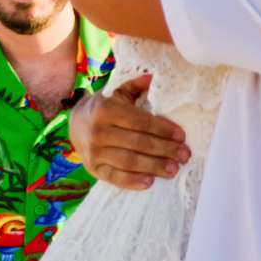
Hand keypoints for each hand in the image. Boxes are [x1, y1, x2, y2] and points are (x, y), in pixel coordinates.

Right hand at [69, 75, 189, 191]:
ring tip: (173, 169)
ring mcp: (94, 152)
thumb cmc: (105, 108)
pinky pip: (115, 177)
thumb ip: (136, 86)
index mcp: (105, 110)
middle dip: (164, 150)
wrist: (75, 124)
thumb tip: (154, 78)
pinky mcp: (93, 169)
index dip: (163, 129)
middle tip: (184, 155)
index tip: (181, 136)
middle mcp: (98, 131)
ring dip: (154, 166)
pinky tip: (150, 182)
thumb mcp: (118, 93)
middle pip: (138, 143)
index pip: (140, 121)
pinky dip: (132, 181)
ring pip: (129, 162)